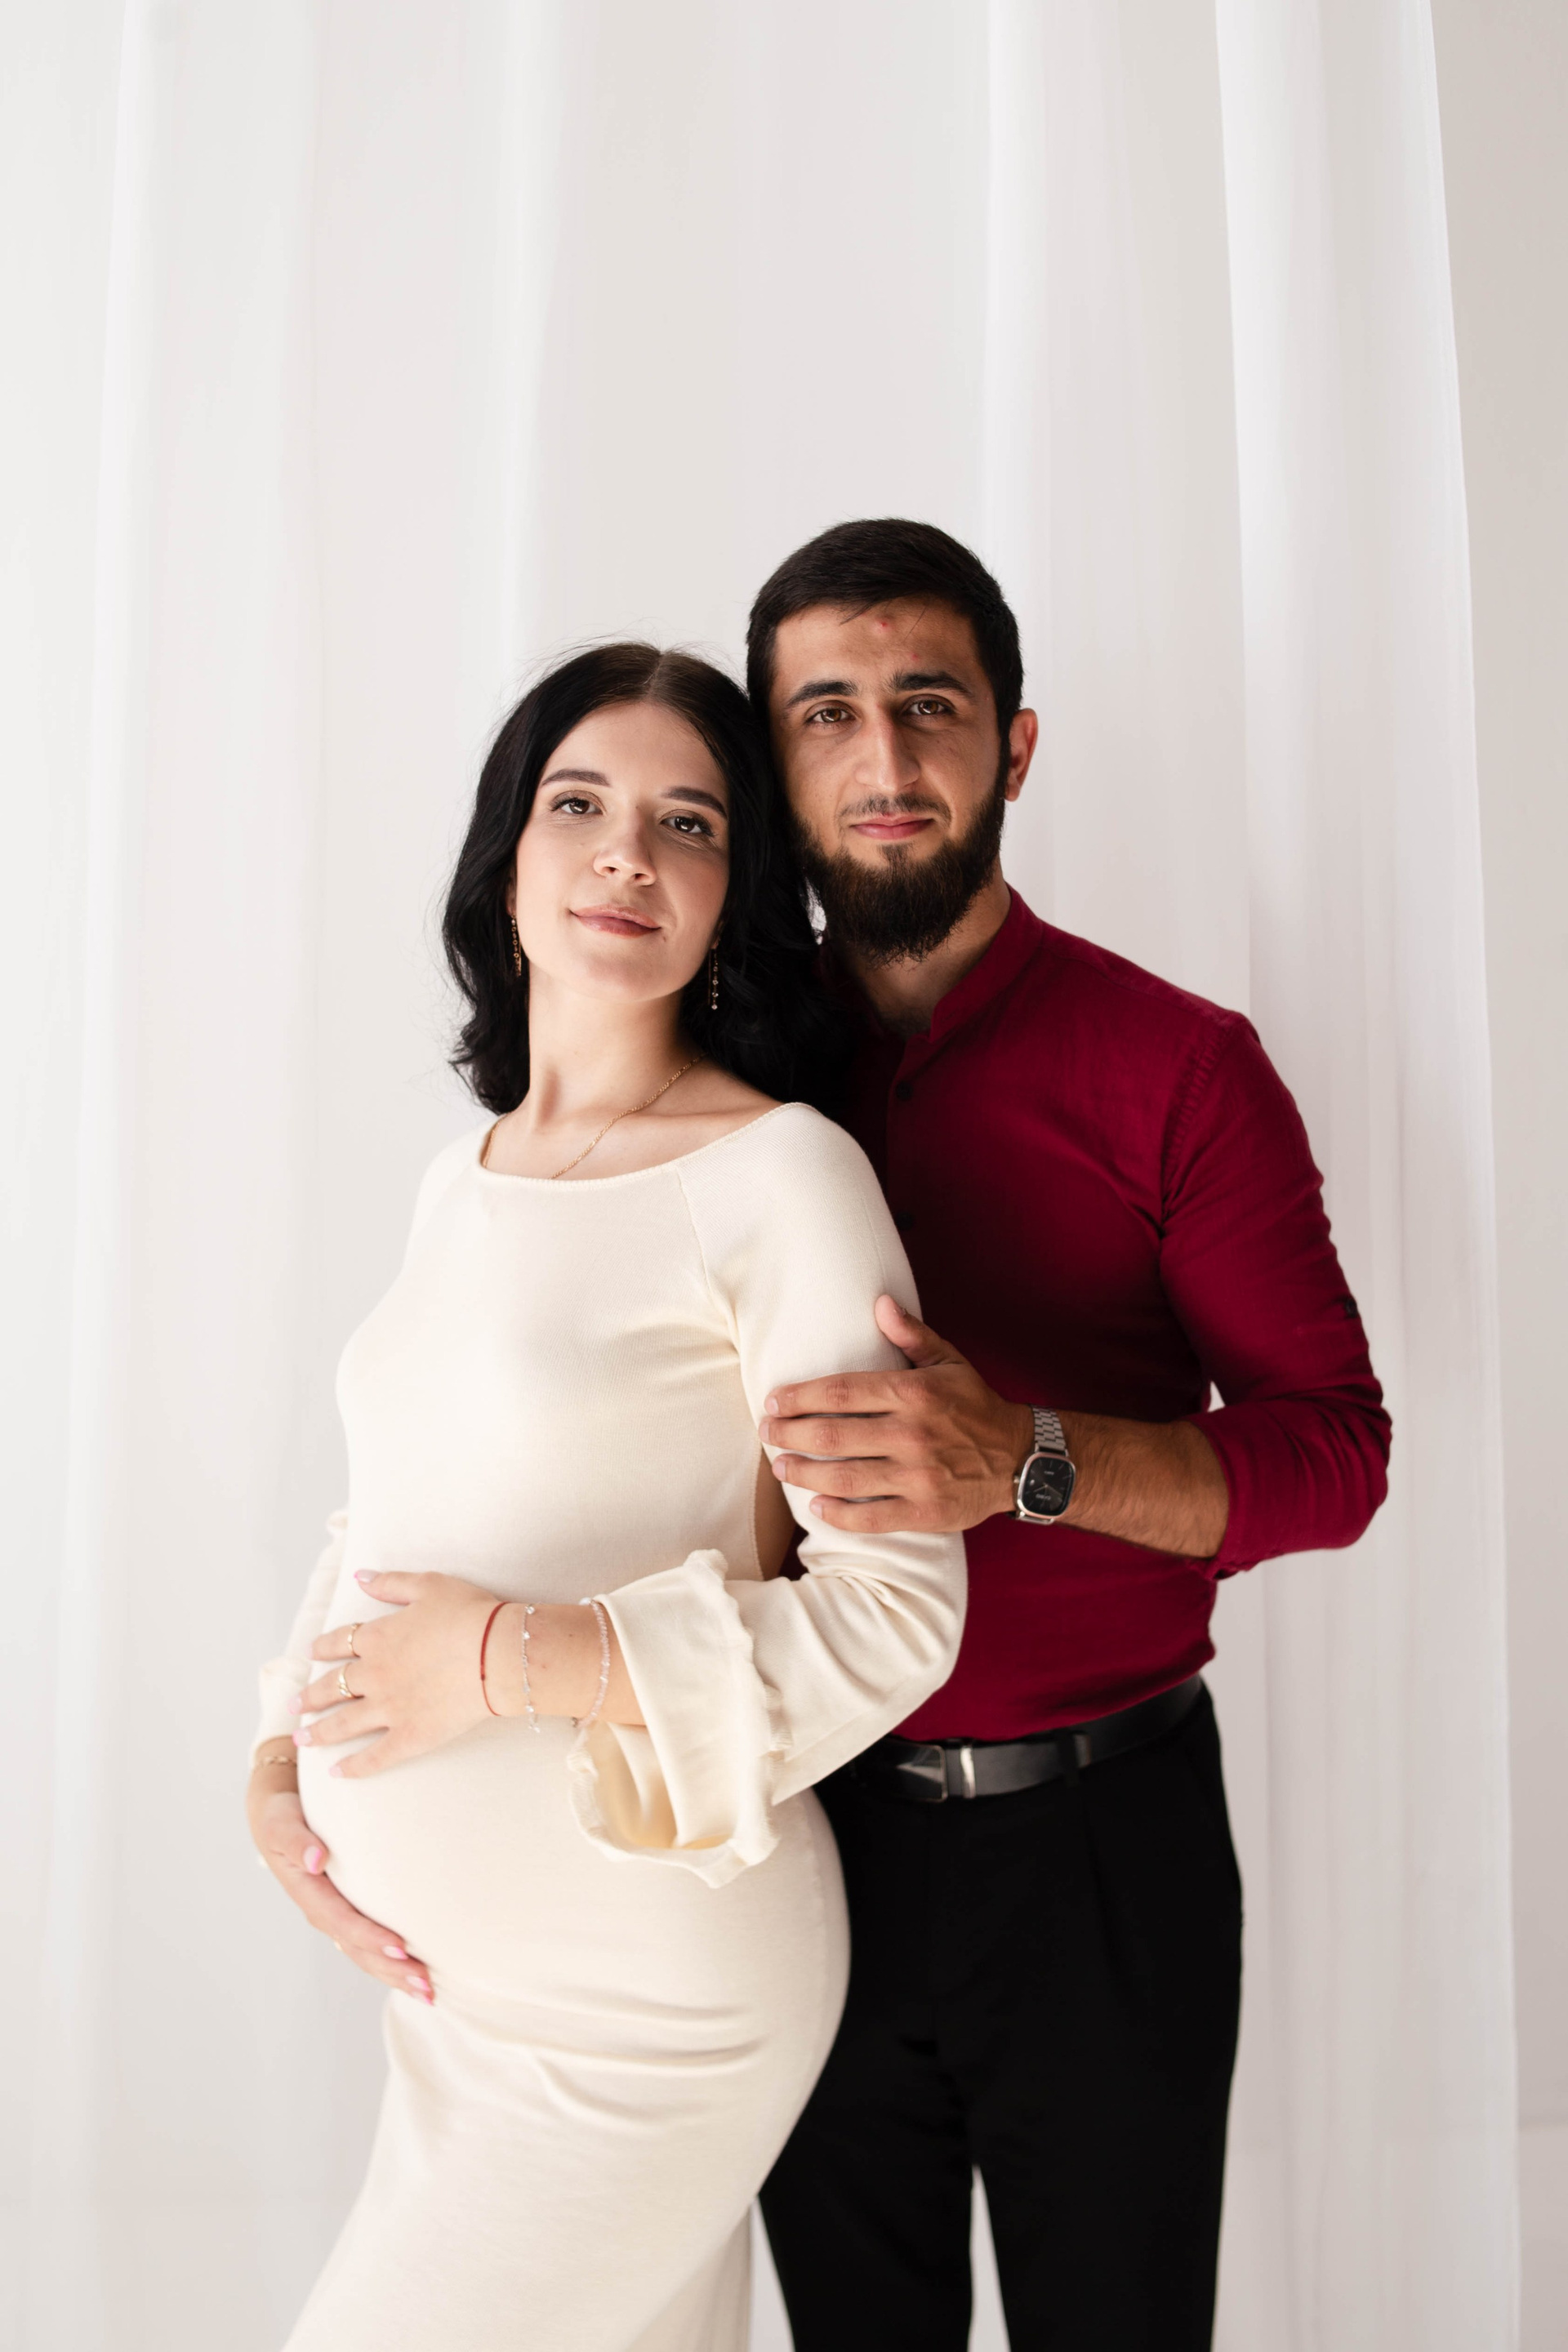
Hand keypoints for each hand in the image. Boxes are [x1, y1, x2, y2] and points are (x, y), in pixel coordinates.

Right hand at [247, 1775, 432, 2002]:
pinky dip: (391, 1961)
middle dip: (391, 1969)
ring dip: (395, 1974)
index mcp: (307, 1893)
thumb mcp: (281, 1824)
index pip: (341, 1920)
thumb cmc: (282, 1817)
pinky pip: (369, 1943)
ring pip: (365, 1953)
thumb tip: (317, 1860)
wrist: (277, 1816)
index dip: (369, 1936)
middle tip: (426, 1986)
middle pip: (358, 1948)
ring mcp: (334, 1916)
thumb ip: (296, 1841)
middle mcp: (322, 1911)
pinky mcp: (347, 1912)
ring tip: (429, 1992)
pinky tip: (416, 1971)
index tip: (401, 1947)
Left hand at [292, 1571, 499, 1779]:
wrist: (495, 1652)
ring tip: (301, 1739)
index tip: (311, 1653)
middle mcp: (375, 1675)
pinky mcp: (409, 1737)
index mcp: (378, 1638)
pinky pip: (374, 1757)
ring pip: (342, 1724)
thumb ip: (391, 1583)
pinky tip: (336, 1773)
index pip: (339, 1643)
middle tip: (293, 1706)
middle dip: (310, 1697)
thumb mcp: (428, 1585)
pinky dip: (354, 1767)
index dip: (323, 1648)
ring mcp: (389, 1709)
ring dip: (318, 1733)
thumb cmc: (468, 1614)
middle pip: (333, 1687)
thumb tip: (360, 1577)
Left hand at [760, 1296, 1032, 1534]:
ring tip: (782, 1466)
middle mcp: (913, 1435)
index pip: (840, 1392)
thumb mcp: (949, 1362)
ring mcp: (918, 1477)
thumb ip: (911, 1335)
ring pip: (844, 1479)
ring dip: (804, 1473)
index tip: (772, 1399)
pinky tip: (816, 1506)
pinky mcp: (925, 1512)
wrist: (1022, 1458)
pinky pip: (871, 1517)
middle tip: (767, 1431)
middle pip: (833, 1436)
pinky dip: (838, 1514)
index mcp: (914, 1393)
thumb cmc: (976, 1406)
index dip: (799, 1396)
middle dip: (790, 1434)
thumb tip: (880, 1302)